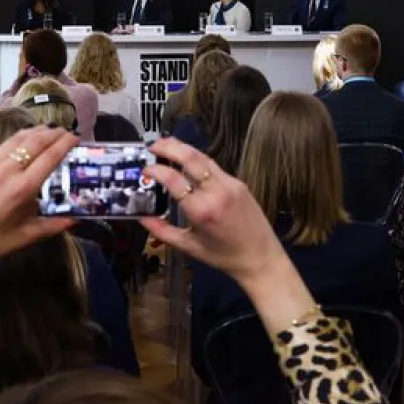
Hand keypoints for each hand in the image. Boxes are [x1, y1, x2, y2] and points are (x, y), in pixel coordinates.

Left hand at [0, 126, 77, 303]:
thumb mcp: (27, 235)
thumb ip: (53, 225)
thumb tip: (74, 220)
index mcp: (21, 189)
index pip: (49, 157)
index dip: (64, 143)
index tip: (75, 137)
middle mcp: (6, 172)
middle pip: (35, 142)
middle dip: (53, 133)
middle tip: (66, 132)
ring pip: (17, 138)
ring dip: (36, 131)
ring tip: (49, 130)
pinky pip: (2, 145)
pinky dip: (18, 138)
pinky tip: (25, 140)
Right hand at [140, 138, 315, 334]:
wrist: (260, 257)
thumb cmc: (224, 256)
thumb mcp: (189, 246)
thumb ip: (163, 231)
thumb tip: (142, 218)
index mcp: (202, 210)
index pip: (174, 179)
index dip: (156, 170)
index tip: (146, 169)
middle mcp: (216, 192)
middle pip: (190, 158)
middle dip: (169, 147)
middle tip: (153, 146)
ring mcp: (230, 184)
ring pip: (203, 157)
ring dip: (183, 148)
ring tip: (166, 146)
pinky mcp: (239, 183)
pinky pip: (214, 166)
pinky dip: (198, 160)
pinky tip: (187, 161)